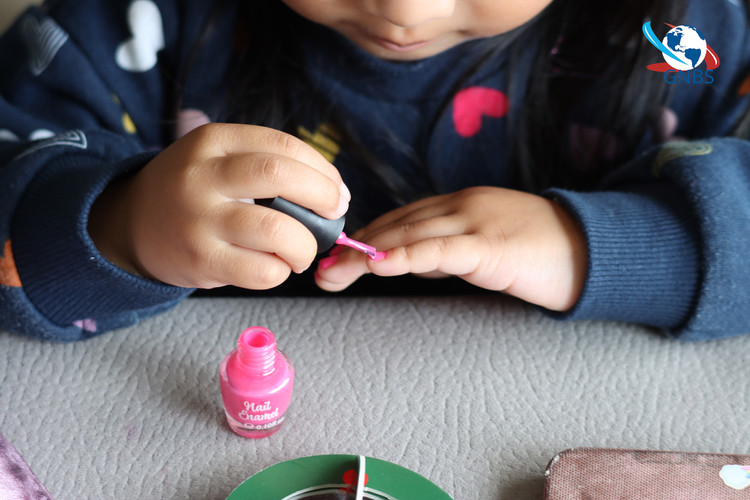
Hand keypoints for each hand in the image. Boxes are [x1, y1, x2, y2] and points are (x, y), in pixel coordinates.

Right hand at [88, 123, 349, 288]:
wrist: (130, 224)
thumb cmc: (192, 190)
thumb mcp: (216, 157)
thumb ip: (265, 163)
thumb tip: (333, 192)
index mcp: (213, 140)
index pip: (283, 145)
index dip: (322, 169)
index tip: (336, 188)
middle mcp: (203, 175)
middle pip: (280, 176)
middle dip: (323, 196)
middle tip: (334, 212)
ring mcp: (200, 220)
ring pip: (276, 230)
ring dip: (305, 244)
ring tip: (302, 249)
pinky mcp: (200, 260)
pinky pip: (261, 271)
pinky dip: (280, 271)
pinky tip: (274, 266)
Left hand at [315, 186, 586, 310]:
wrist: (592, 250)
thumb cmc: (538, 252)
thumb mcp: (482, 247)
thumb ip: (446, 251)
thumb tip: (408, 261)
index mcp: (458, 205)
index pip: (400, 219)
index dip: (365, 238)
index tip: (335, 257)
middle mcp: (461, 206)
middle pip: (397, 226)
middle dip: (354, 250)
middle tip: (321, 272)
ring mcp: (475, 222)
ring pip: (410, 235)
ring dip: (366, 255)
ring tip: (333, 274)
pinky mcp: (490, 246)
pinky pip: (441, 250)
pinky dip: (407, 257)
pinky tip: (380, 266)